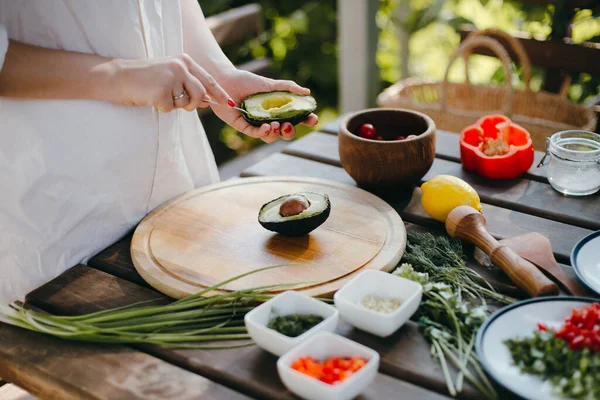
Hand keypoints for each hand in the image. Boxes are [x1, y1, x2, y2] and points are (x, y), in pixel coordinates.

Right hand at [112, 53, 232, 112]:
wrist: (117, 76)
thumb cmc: (144, 79)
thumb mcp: (170, 76)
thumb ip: (189, 85)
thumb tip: (209, 101)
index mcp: (184, 61)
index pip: (208, 79)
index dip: (220, 93)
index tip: (230, 103)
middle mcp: (180, 67)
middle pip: (201, 94)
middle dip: (195, 104)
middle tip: (184, 105)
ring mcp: (171, 79)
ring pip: (186, 103)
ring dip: (176, 106)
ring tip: (161, 96)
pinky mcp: (162, 92)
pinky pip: (170, 109)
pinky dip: (161, 108)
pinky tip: (150, 97)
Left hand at [211, 69, 318, 142]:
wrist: (224, 80)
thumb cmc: (246, 81)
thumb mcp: (269, 83)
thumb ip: (287, 87)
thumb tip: (307, 92)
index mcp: (277, 109)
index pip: (295, 117)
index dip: (305, 120)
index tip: (313, 118)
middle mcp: (268, 118)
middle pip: (284, 131)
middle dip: (290, 131)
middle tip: (289, 125)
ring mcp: (256, 124)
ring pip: (271, 136)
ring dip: (276, 133)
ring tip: (275, 125)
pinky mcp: (243, 127)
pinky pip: (255, 134)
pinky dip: (263, 132)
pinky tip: (266, 126)